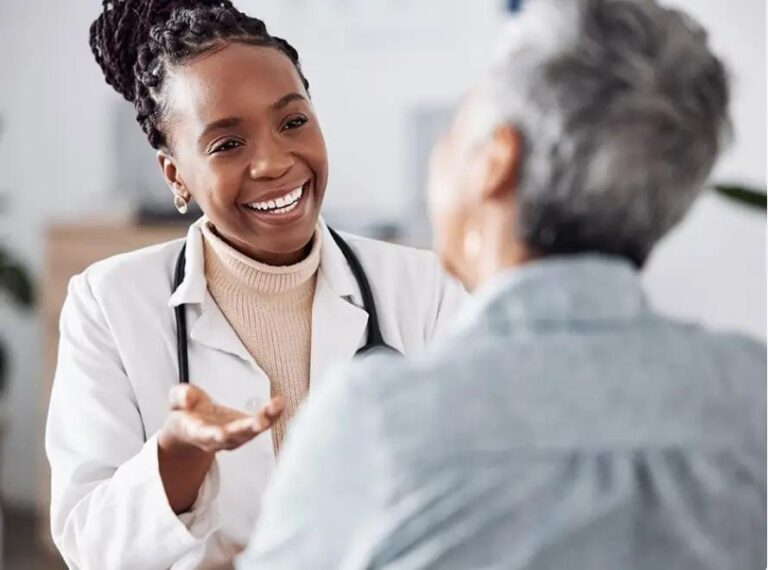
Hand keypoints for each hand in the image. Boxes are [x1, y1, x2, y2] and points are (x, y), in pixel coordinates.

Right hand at [159, 384, 284, 453]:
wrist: (194, 428)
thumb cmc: (187, 414)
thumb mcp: (177, 401)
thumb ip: (180, 397)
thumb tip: (187, 398)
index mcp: (199, 433)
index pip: (206, 436)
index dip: (214, 435)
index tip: (220, 433)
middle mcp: (220, 439)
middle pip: (235, 436)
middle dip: (247, 429)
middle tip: (259, 422)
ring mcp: (237, 436)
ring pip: (252, 432)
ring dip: (266, 420)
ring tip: (276, 406)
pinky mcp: (249, 428)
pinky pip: (264, 423)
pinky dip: (273, 414)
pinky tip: (280, 403)